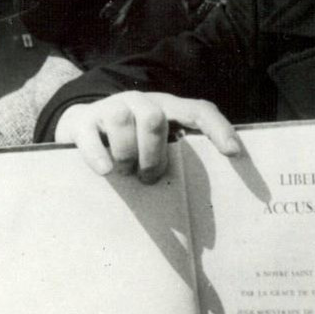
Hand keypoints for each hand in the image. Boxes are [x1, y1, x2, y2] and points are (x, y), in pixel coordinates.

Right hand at [55, 90, 239, 181]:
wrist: (80, 126)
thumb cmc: (128, 144)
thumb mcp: (153, 147)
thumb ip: (175, 161)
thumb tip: (203, 210)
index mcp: (166, 109)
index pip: (198, 110)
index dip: (218, 128)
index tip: (233, 153)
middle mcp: (140, 103)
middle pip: (155, 119)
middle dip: (154, 155)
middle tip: (149, 177)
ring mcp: (110, 108)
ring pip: (123, 120)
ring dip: (127, 154)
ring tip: (125, 173)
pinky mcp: (83, 121)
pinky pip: (91, 134)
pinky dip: (99, 155)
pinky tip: (104, 170)